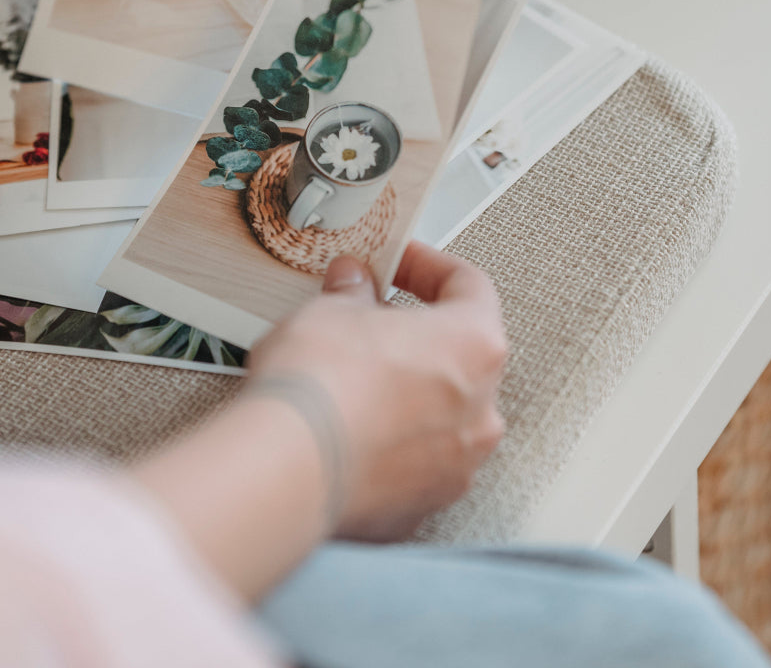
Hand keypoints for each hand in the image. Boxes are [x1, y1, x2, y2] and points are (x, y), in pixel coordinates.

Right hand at [249, 244, 508, 540]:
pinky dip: (388, 445)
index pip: (469, 287)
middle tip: (368, 320)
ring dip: (406, 395)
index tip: (397, 263)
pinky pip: (413, 463)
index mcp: (474, 346)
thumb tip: (353, 285)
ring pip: (440, 416)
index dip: (427, 267)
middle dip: (416, 335)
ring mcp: (456, 465)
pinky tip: (347, 432)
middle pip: (460, 356)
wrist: (289, 469)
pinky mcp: (422, 506)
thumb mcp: (330, 311)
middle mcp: (480, 410)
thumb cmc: (322, 389)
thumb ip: (353, 293)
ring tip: (353, 381)